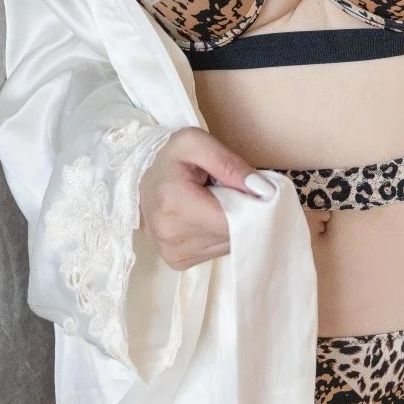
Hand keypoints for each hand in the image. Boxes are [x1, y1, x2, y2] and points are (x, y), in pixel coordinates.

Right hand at [139, 128, 271, 270]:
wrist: (140, 178)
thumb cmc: (170, 157)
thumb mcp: (196, 142)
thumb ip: (230, 162)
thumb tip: (262, 190)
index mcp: (175, 202)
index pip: (232, 218)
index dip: (252, 205)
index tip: (255, 190)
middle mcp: (171, 234)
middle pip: (232, 233)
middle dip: (243, 213)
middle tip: (233, 192)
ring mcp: (173, 253)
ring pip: (227, 245)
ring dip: (231, 225)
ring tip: (216, 204)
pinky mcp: (177, 262)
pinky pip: (216, 252)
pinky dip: (220, 235)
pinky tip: (208, 218)